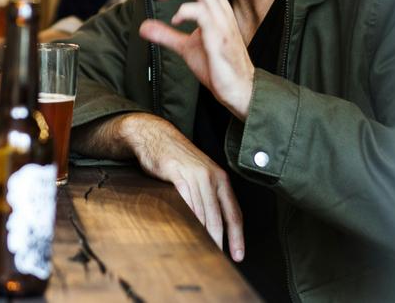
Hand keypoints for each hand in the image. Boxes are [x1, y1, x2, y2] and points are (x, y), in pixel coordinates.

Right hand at [116, 113, 244, 260]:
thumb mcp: (199, 176)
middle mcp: (212, 177)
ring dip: (204, 233)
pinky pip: (186, 201)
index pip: (234, 213)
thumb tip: (213, 225)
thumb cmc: (176, 159)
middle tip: (221, 258)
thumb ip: (208, 196)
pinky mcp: (177, 173)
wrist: (155, 135)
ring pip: (203, 212)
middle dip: (222, 240)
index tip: (238, 255)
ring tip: (203, 250)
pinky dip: (188, 218)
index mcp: (221, 179)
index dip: (238, 237)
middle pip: (219, 216)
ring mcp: (195, 174)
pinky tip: (188, 230)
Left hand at [141, 0, 254, 118]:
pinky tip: (175, 21)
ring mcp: (222, 23)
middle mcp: (222, 10)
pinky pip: (203, 14)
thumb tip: (143, 27)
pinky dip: (185, 11)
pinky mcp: (219, 38)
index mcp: (216, 8)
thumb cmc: (216, 66)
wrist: (238, 91)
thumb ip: (167, 34)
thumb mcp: (186, 47)